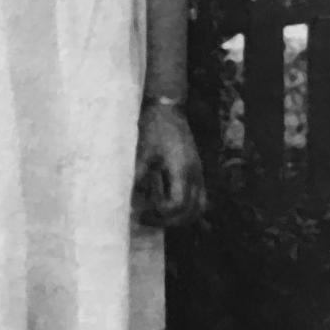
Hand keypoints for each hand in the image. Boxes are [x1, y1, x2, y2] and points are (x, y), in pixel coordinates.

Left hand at [132, 104, 205, 227]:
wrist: (168, 107)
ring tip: (158, 217)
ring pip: (199, 207)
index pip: (178, 204)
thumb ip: (137, 175)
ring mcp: (198, 173)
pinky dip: (187, 209)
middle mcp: (195, 174)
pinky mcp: (196, 170)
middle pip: (191, 211)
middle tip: (146, 219)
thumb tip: (129, 199)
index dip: (161, 214)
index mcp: (182, 169)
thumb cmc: (153, 127)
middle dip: (169, 221)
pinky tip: (168, 208)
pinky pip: (199, 198)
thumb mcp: (142, 150)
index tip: (142, 211)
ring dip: (180, 218)